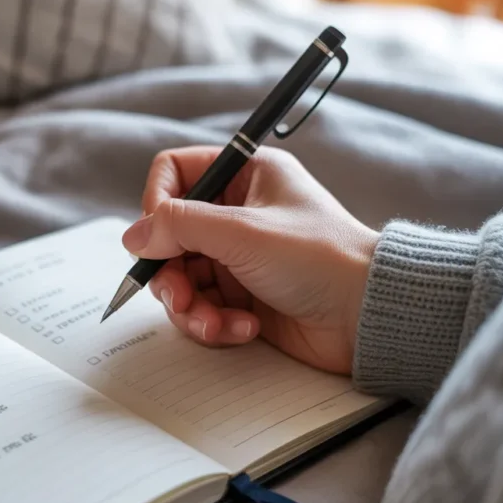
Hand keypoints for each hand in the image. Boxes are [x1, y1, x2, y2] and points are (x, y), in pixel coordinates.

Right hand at [122, 145, 378, 374]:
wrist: (369, 316)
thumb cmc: (321, 259)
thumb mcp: (241, 232)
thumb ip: (178, 227)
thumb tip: (132, 236)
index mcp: (246, 176)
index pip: (174, 173)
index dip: (156, 204)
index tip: (156, 237)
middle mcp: (238, 213)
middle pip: (169, 236)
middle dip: (169, 274)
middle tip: (179, 298)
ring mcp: (238, 257)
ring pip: (180, 278)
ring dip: (190, 307)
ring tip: (214, 324)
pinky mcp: (243, 297)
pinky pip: (203, 308)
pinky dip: (213, 323)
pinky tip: (242, 330)